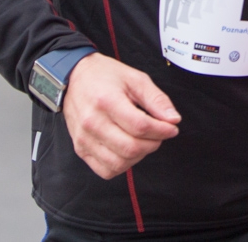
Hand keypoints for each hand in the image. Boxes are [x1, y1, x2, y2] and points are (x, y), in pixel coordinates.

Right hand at [61, 53, 180, 179]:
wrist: (74, 77)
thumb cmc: (105, 76)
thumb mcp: (135, 79)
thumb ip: (156, 99)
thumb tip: (173, 119)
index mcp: (106, 101)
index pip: (140, 127)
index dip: (162, 130)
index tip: (171, 127)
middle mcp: (92, 122)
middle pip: (130, 148)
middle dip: (153, 144)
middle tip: (159, 134)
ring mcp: (84, 138)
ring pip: (119, 163)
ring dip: (139, 156)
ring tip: (144, 141)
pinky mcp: (80, 149)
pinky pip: (105, 170)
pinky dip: (122, 165)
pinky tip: (128, 151)